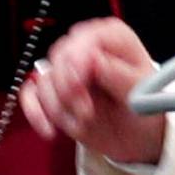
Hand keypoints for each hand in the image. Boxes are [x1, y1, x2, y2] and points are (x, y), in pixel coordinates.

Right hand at [22, 18, 163, 164]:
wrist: (137, 136)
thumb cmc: (144, 109)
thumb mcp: (142, 94)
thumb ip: (120, 75)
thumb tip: (96, 59)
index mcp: (112, 38)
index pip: (84, 38)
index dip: (78, 62)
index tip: (82, 88)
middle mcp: (86, 48)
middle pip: (58, 58)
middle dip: (69, 90)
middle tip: (87, 111)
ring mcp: (66, 69)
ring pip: (44, 81)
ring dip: (60, 108)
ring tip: (84, 122)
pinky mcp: (52, 90)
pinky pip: (30, 95)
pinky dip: (36, 113)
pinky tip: (50, 129)